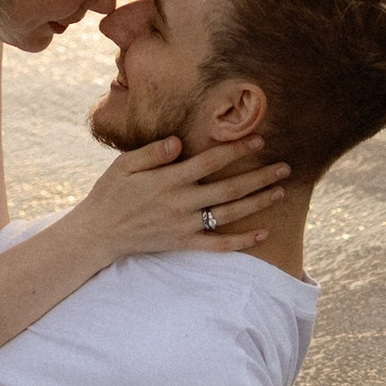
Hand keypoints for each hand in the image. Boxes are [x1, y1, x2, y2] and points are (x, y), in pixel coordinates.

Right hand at [67, 133, 288, 269]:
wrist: (99, 232)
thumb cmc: (111, 192)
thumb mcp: (124, 164)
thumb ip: (152, 152)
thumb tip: (179, 142)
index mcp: (168, 179)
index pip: (210, 161)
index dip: (235, 150)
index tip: (258, 140)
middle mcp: (181, 202)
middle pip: (229, 188)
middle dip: (259, 176)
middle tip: (285, 166)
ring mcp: (184, 225)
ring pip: (229, 214)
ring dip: (257, 202)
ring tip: (280, 191)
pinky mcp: (183, 243)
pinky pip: (218, 245)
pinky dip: (242, 241)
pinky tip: (263, 233)